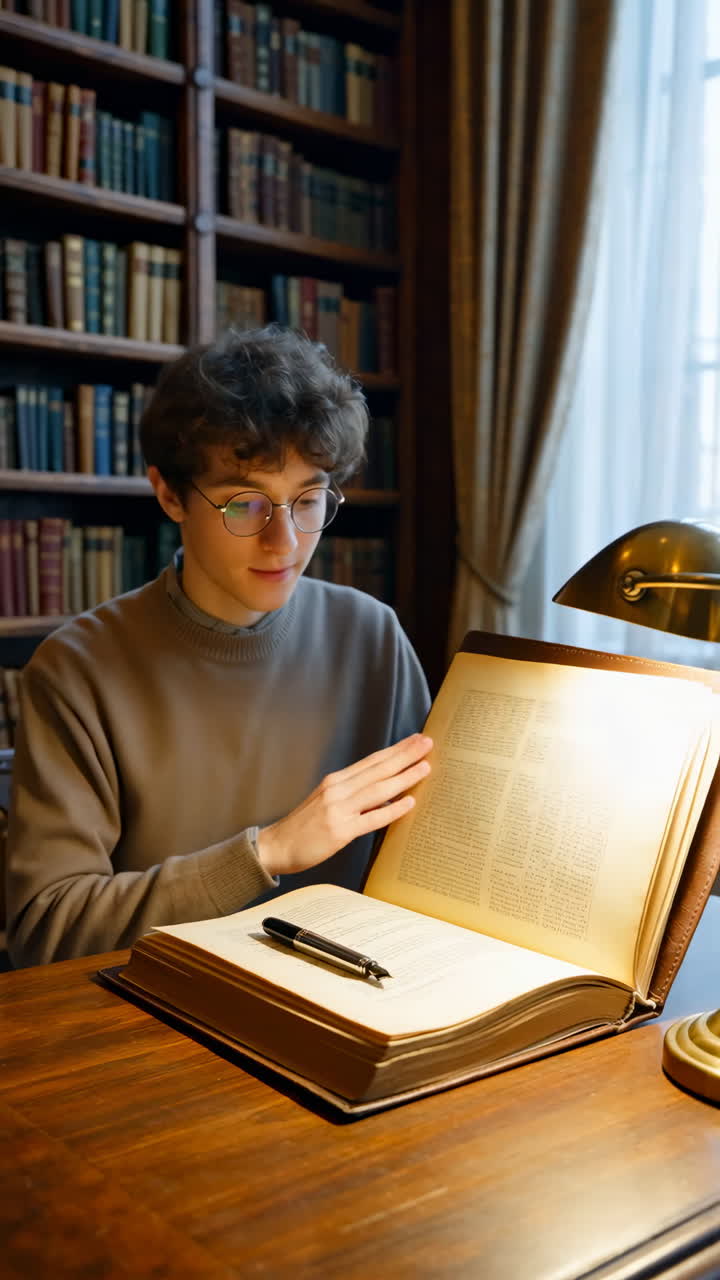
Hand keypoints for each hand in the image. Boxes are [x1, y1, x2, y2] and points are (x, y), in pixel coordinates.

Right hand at [256, 733, 432, 876]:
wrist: (277, 845)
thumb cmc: (304, 826)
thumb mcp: (326, 800)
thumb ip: (352, 793)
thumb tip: (384, 791)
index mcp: (336, 781)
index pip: (372, 761)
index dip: (395, 749)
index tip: (415, 740)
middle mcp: (337, 789)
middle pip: (378, 769)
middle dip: (405, 755)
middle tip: (427, 743)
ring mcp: (338, 809)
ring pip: (378, 789)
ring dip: (404, 777)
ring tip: (425, 767)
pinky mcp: (339, 830)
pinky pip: (371, 818)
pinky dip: (391, 809)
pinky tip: (409, 803)